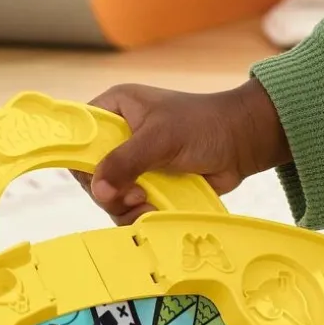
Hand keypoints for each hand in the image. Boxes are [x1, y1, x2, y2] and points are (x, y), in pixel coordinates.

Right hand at [75, 79, 290, 225]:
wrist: (242, 143)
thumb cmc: (205, 126)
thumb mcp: (161, 139)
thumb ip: (127, 162)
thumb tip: (99, 190)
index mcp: (116, 109)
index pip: (81, 136)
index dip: (82, 160)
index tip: (96, 181)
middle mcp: (121, 136)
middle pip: (92, 174)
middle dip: (109, 191)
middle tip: (135, 195)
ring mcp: (136, 163)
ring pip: (111, 195)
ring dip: (125, 207)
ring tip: (148, 204)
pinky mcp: (151, 185)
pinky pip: (132, 206)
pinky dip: (139, 214)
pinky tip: (154, 211)